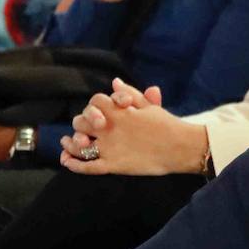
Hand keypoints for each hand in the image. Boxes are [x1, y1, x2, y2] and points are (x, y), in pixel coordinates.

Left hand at [61, 79, 202, 175]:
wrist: (181, 147)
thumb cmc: (167, 125)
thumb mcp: (150, 106)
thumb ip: (131, 94)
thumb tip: (115, 82)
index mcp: (119, 112)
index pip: (96, 101)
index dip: (95, 104)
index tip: (100, 111)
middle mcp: (110, 128)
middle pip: (82, 122)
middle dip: (81, 123)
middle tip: (85, 129)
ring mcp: (110, 148)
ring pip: (79, 145)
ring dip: (71, 144)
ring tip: (67, 143)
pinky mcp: (113, 165)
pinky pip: (87, 166)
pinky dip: (74, 164)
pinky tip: (67, 161)